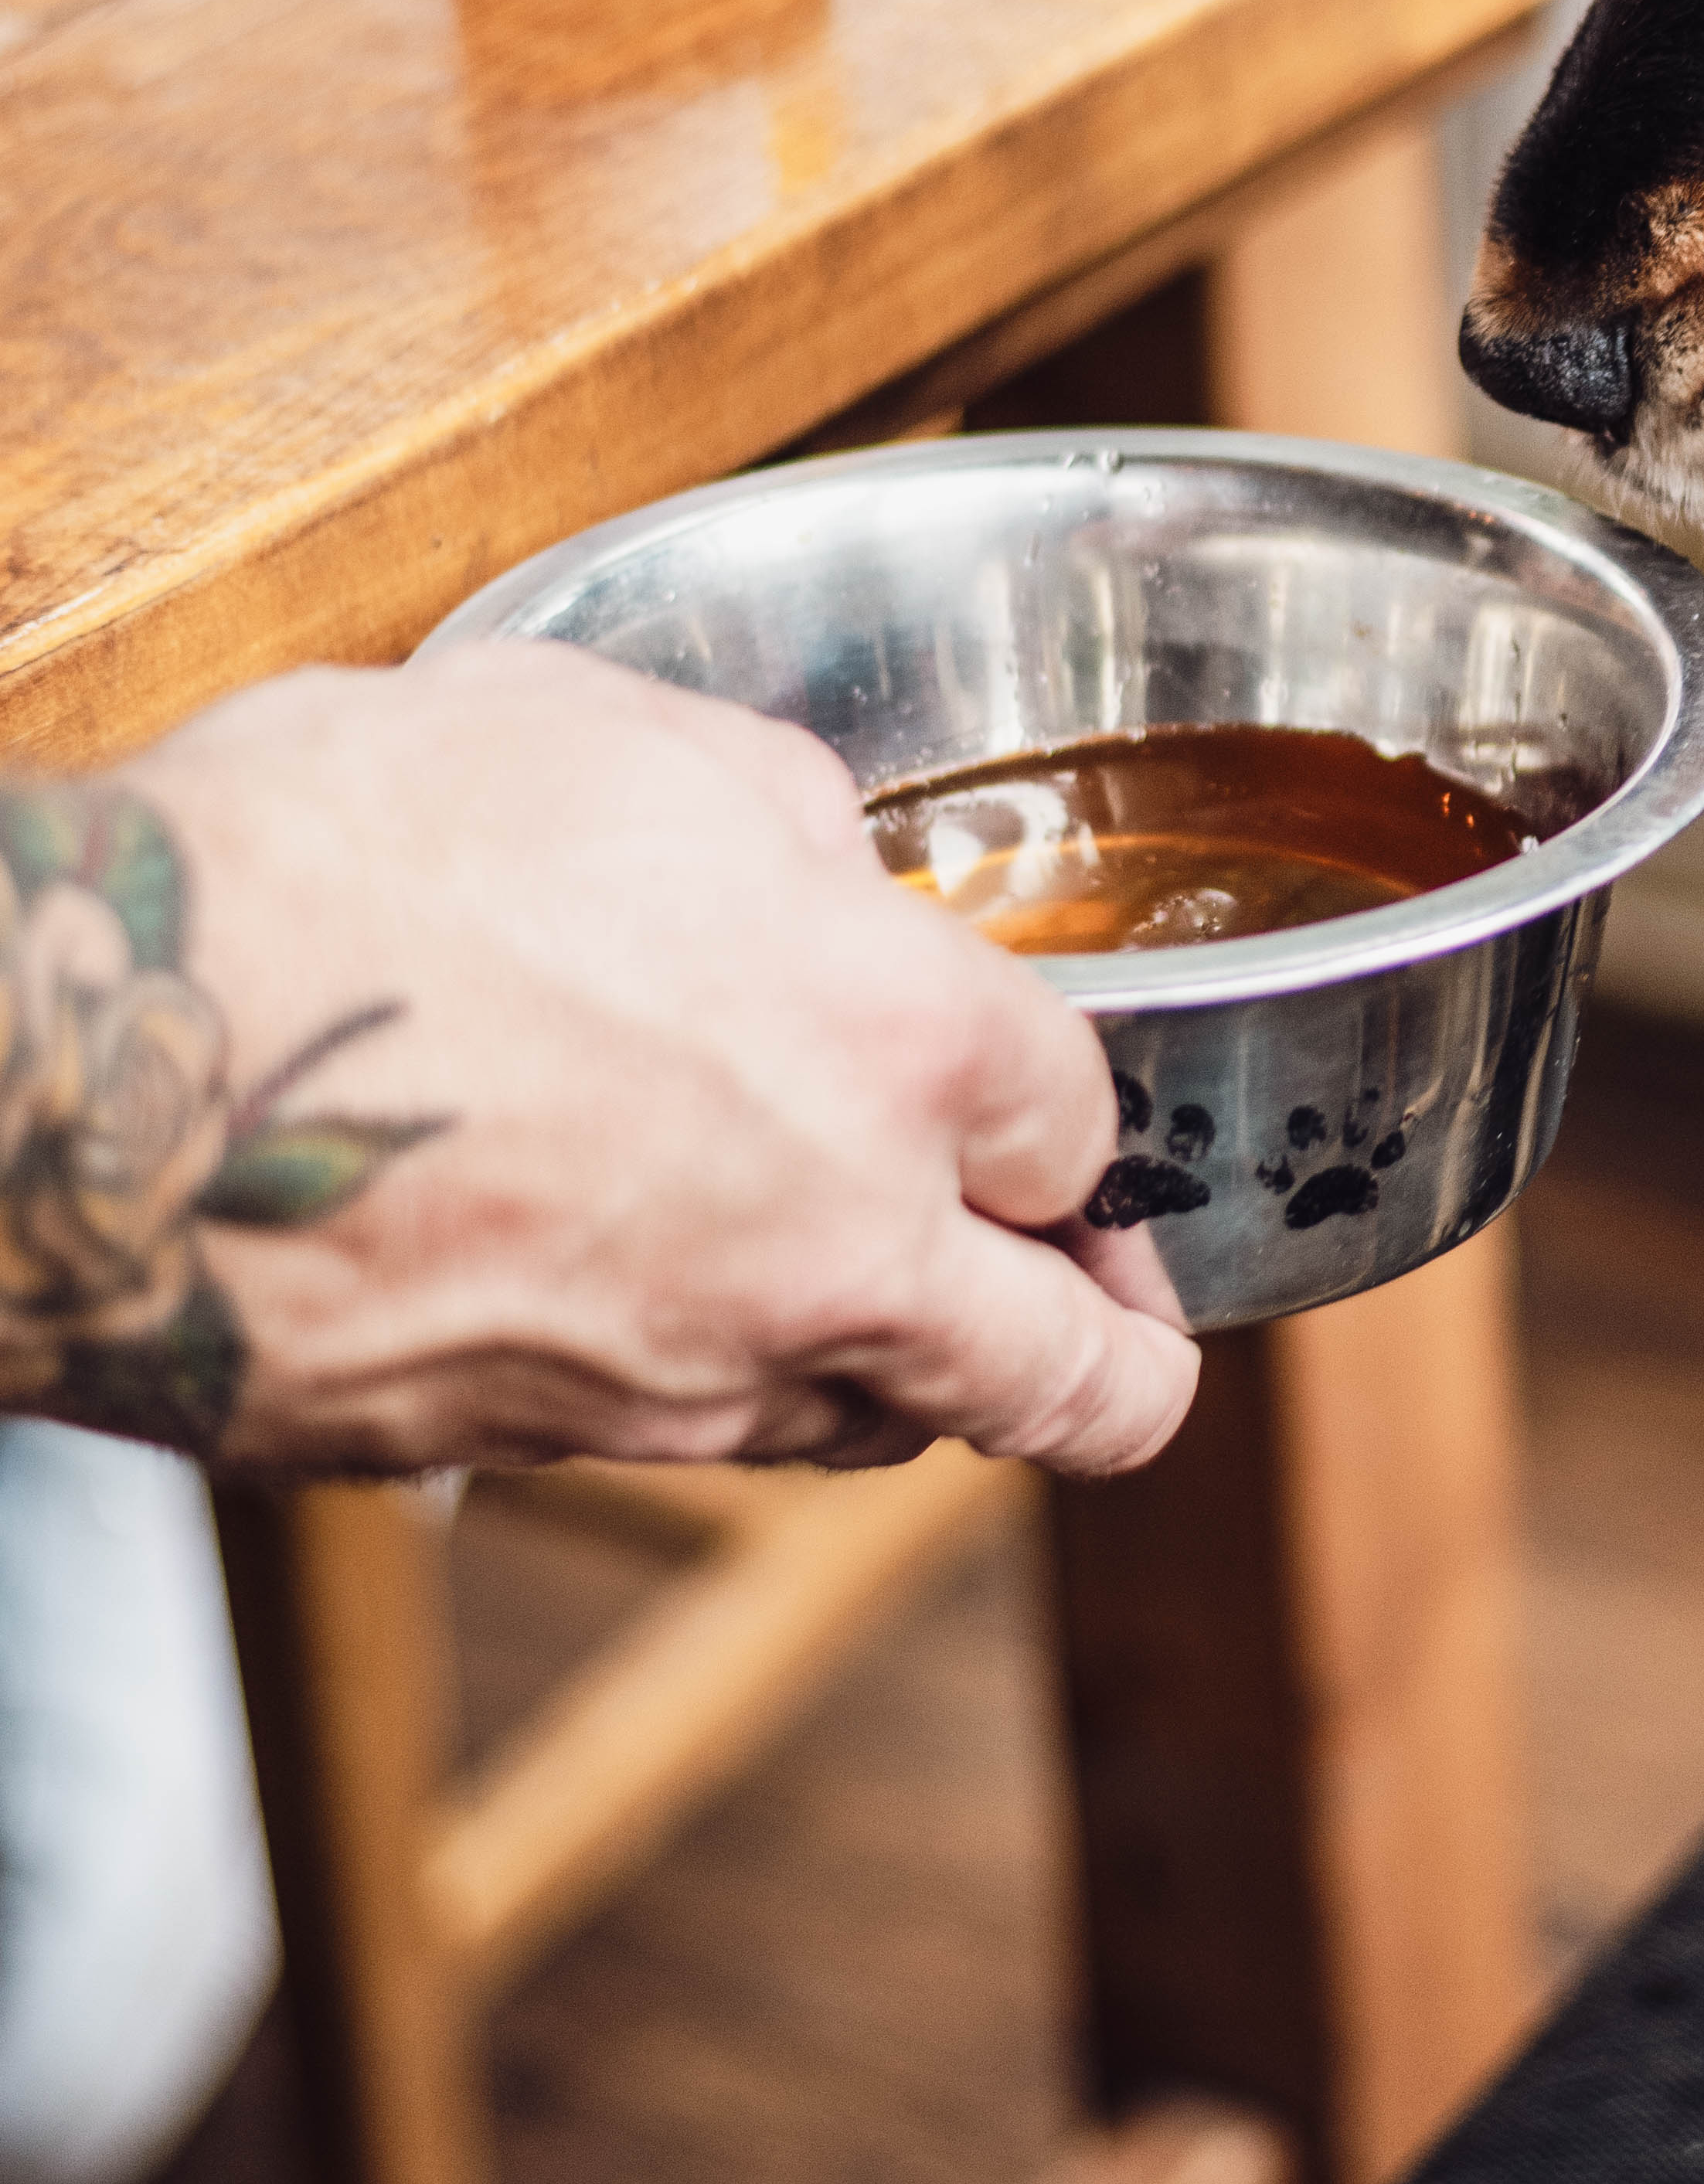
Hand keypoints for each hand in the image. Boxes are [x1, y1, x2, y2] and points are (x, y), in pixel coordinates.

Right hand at [57, 650, 1194, 1478]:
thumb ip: (778, 820)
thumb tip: (826, 875)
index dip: (1068, 1100)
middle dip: (1120, 1358)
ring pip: (874, 1427)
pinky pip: (687, 1439)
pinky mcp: (533, 1451)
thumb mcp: (606, 732)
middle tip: (1117, 1322)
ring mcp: (681, 1382)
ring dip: (911, 1372)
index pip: (1082, 1120)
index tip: (1045, 1095)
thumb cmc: (342, 860)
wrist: (102, 1069)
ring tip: (896, 1305)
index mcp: (892, 1046)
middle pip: (1071, 1380)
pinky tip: (666, 1296)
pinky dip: (716, 1386)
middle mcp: (830, 1246)